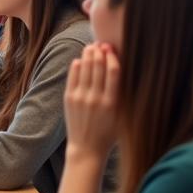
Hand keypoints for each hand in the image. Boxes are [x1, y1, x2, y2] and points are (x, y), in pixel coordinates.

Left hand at [64, 42, 119, 164]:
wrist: (87, 149)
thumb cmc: (109, 133)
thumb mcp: (123, 116)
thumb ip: (123, 96)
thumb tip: (122, 71)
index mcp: (113, 102)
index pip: (114, 72)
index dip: (113, 57)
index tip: (113, 49)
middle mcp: (96, 98)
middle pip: (98, 67)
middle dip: (99, 52)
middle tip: (101, 43)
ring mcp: (81, 98)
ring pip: (84, 69)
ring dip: (88, 55)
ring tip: (91, 47)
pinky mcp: (69, 99)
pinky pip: (73, 77)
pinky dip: (76, 66)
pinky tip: (80, 60)